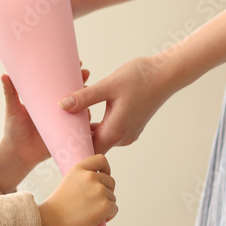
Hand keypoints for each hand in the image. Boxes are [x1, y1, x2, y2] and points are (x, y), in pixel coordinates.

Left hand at [0, 69, 90, 192]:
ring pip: (80, 109)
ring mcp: (64, 122)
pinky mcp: (67, 135)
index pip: (60, 82)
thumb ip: (10, 94)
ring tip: (87, 96)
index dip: (69, 72)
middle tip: (85, 73)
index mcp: (46, 99)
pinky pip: (81, 128)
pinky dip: (86, 122)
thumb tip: (4, 75)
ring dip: (86, 102)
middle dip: (82, 82)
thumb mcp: (12, 109)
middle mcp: (57, 109)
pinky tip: (89, 116)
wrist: (18, 154)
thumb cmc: (14, 129)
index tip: (76, 62)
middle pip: (74, 93)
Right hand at [38, 154, 116, 225]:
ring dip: (105, 205)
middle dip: (106, 192)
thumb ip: (83, 178)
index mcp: (79, 169)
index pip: (101, 159)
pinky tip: (96, 220)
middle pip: (110, 181)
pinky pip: (114, 209)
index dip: (105, 169)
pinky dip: (108, 216)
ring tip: (90, 213)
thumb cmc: (57, 206)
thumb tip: (100, 183)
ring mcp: (99, 191)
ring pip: (112, 197)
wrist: (50, 222)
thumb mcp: (68, 182)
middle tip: (94, 203)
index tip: (103, 176)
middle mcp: (90, 177)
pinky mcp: (105, 205)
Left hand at [59, 56, 174, 152]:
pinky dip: (97, 122)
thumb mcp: (108, 87)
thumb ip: (84, 98)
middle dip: (77, 133)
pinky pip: (109, 129)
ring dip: (87, 126)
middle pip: (93, 143)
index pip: (89, 151)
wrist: (165, 74)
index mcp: (116, 131)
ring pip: (101, 135)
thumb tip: (62, 106)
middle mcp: (122, 137)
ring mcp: (128, 132)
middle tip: (61, 121)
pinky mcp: (130, 124)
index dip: (73, 147)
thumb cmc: (140, 79)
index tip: (59, 139)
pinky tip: (88, 107)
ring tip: (72, 112)